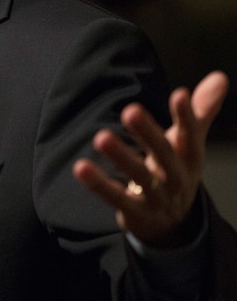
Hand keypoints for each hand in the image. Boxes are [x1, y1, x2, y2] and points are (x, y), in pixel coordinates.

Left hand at [74, 71, 228, 246]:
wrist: (171, 223)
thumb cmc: (176, 171)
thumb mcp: (189, 144)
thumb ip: (200, 111)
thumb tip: (220, 76)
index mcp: (189, 157)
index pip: (191, 135)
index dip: (186, 116)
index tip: (179, 94)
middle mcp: (177, 177)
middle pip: (164, 154)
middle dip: (148, 132)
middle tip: (130, 110)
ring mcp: (158, 197)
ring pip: (140, 177)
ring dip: (121, 157)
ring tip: (101, 137)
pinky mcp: (136, 213)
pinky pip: (117, 198)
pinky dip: (99, 185)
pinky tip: (81, 167)